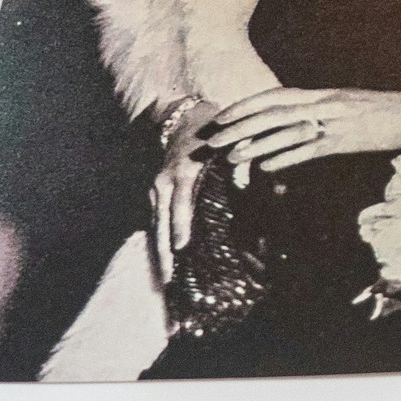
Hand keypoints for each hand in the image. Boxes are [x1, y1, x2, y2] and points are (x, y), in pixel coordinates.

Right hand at [149, 97, 220, 277]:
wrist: (179, 117)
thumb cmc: (211, 131)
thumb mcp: (226, 142)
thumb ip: (237, 162)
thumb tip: (246, 184)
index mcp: (183, 170)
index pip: (180, 202)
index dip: (180, 225)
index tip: (181, 248)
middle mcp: (164, 182)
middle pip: (161, 222)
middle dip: (163, 253)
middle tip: (167, 282)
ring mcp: (155, 190)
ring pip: (154, 227)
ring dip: (158, 254)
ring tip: (164, 284)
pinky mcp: (154, 195)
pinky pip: (154, 224)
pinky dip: (158, 245)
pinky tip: (163, 268)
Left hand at [201, 86, 400, 175]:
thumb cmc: (389, 112)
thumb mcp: (352, 106)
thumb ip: (326, 113)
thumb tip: (302, 124)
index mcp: (324, 94)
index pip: (276, 95)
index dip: (247, 105)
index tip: (223, 116)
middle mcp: (325, 103)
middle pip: (273, 111)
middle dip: (240, 125)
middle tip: (213, 139)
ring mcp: (336, 121)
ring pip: (286, 131)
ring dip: (255, 144)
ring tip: (231, 157)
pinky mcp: (348, 140)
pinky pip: (311, 150)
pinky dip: (286, 158)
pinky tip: (265, 168)